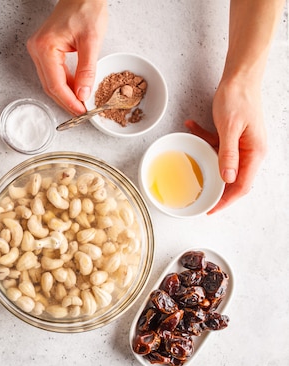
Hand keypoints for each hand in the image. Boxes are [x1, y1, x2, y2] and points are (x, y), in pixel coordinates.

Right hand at [27, 0, 107, 114]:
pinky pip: (52, 73)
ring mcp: (38, 50)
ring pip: (50, 81)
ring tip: (81, 104)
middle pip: (50, 86)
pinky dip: (64, 83)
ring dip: (65, 94)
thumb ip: (87, 70)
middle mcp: (36, 50)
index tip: (81, 112)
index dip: (69, 101)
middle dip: (66, 101)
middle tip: (82, 113)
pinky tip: (76, 89)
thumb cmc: (86, 7)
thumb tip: (83, 94)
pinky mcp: (44, 50)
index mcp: (45, 48)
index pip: (55, 84)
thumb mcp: (92, 40)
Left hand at [185, 78, 266, 213]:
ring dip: (205, 155)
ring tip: (190, 153)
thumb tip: (228, 179)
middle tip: (196, 194)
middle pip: (232, 178)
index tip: (210, 209)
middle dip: (214, 186)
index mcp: (255, 152)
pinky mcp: (232, 135)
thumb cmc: (238, 98)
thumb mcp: (229, 128)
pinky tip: (191, 127)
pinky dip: (203, 138)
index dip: (226, 201)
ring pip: (221, 161)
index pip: (242, 186)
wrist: (240, 76)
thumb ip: (228, 154)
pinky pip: (217, 144)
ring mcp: (242, 143)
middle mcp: (250, 151)